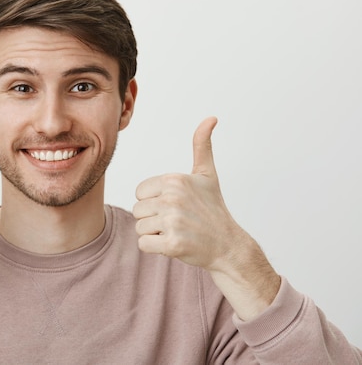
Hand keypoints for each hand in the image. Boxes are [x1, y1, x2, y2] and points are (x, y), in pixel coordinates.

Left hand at [133, 117, 238, 270]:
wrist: (228, 245)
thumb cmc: (213, 209)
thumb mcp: (206, 174)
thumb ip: (202, 145)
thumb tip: (211, 118)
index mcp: (174, 180)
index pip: (139, 192)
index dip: (153, 201)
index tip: (175, 205)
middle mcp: (172, 198)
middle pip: (137, 210)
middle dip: (153, 219)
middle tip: (178, 221)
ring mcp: (173, 222)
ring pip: (140, 228)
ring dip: (155, 234)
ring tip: (177, 231)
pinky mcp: (173, 244)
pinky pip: (143, 244)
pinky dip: (155, 248)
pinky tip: (175, 243)